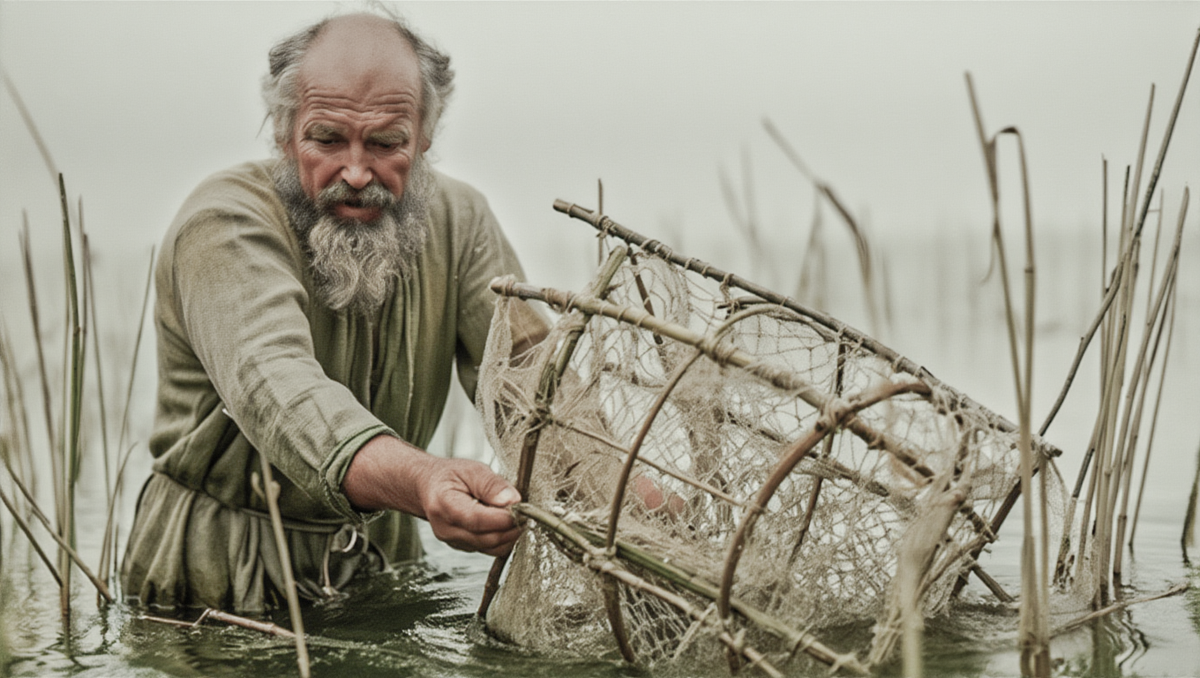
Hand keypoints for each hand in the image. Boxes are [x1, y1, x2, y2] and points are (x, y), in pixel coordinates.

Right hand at [342, 435, 522, 555]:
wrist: (430, 487)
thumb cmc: (450, 476)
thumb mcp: (471, 469)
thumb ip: (492, 484)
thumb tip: (511, 500)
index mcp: (443, 505)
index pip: (477, 519)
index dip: (503, 518)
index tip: (522, 508)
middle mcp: (445, 528)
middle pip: (486, 538)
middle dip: (511, 527)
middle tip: (525, 512)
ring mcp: (453, 541)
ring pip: (491, 547)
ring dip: (509, 535)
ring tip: (516, 515)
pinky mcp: (463, 547)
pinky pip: (489, 549)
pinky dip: (502, 539)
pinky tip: (505, 523)